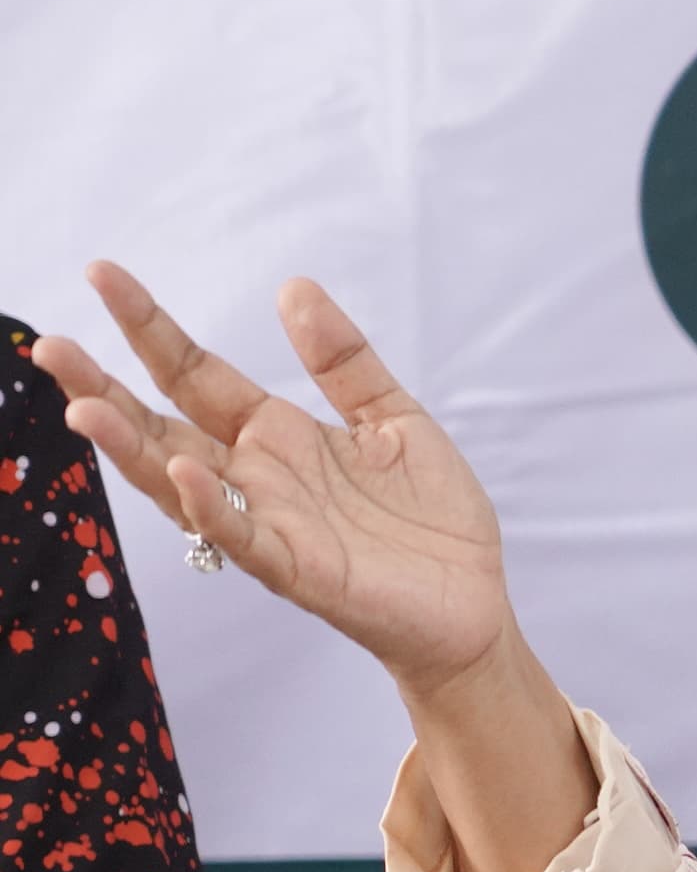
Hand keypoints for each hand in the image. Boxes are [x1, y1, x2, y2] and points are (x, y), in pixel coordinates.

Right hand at [33, 264, 514, 694]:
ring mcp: (269, 523)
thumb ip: (342, 359)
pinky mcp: (297, 569)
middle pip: (161, 425)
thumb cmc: (428, 516)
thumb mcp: (393, 416)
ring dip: (130, 448)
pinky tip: (185, 470)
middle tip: (48, 345)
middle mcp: (255, 477)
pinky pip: (240, 536)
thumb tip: (292, 286)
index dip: (149, 326)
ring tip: (83, 406)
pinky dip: (209, 506)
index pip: (194, 373)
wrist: (473, 599)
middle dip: (102, 388)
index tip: (101, 272)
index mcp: (275, 435)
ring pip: (179, 483)